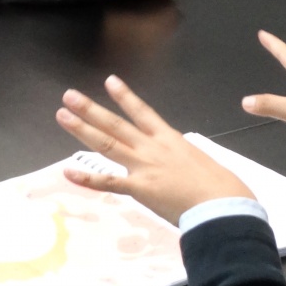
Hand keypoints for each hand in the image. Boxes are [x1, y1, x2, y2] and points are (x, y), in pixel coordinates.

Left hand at [58, 75, 252, 224]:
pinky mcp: (140, 189)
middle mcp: (152, 148)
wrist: (223, 204)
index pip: (142, 112)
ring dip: (82, 129)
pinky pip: (109, 183)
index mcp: (170, 139)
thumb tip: (180, 163)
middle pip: (115, 124)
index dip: (125, 96)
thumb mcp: (201, 161)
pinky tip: (68, 173)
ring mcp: (144, 167)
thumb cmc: (222, 186)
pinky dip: (88, 179)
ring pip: (107, 144)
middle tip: (69, 95)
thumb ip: (184, 158)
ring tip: (62, 115)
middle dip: (91, 109)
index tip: (110, 81)